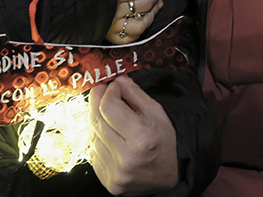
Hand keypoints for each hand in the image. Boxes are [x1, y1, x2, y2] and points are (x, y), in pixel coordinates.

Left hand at [89, 75, 178, 193]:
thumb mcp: (157, 113)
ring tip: (109, 118)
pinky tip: (108, 138)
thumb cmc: (165, 143)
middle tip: (100, 92)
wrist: (170, 176)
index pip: (108, 107)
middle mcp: (126, 157)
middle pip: (96, 120)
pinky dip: (98, 142)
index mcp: (141, 137)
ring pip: (92, 137)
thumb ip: (135, 94)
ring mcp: (116, 173)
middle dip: (96, 101)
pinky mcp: (109, 182)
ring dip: (98, 123)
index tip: (111, 86)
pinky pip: (93, 154)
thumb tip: (118, 80)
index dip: (107, 92)